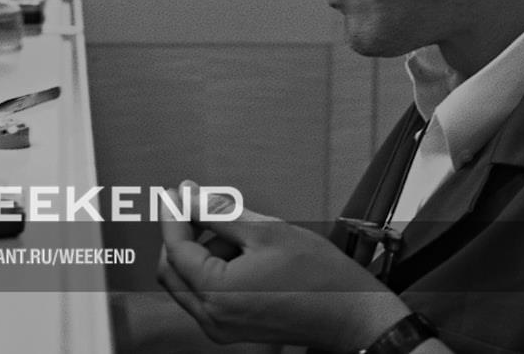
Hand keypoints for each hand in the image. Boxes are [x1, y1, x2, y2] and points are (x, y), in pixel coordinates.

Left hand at [157, 180, 408, 350]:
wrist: (350, 313)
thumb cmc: (318, 276)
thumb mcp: (265, 231)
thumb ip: (218, 213)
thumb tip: (188, 196)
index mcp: (216, 292)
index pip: (176, 248)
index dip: (173, 215)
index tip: (175, 193)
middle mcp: (212, 317)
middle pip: (172, 270)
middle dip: (182, 235)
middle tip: (199, 206)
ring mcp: (221, 328)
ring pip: (188, 283)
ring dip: (200, 253)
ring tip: (239, 234)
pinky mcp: (231, 330)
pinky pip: (206, 296)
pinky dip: (213, 271)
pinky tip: (242, 254)